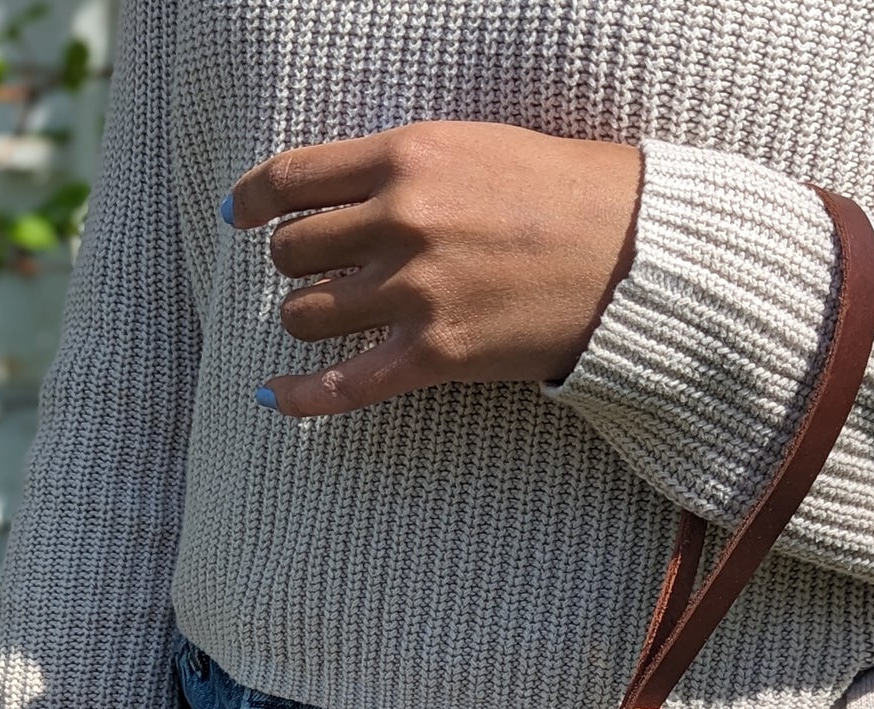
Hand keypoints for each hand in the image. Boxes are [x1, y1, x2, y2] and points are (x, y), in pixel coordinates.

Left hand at [227, 120, 641, 417]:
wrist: (633, 254)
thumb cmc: (563, 192)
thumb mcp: (472, 147)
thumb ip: (400, 169)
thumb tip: (334, 197)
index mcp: (406, 157)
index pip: (292, 178)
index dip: (253, 198)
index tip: (239, 214)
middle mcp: (400, 223)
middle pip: (293, 250)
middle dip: (299, 261)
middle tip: (324, 269)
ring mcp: (414, 293)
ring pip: (306, 314)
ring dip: (311, 317)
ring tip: (336, 316)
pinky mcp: (434, 355)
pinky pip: (341, 387)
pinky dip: (299, 397)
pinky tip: (270, 396)